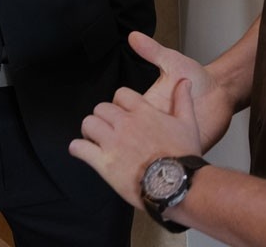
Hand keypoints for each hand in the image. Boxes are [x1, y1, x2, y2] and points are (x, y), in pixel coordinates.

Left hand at [70, 78, 200, 207]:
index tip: (122, 112)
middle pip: (101, 108)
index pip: (120, 94)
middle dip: (103, 117)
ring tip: (95, 139)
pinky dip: (78, 148)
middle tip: (108, 129)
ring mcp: (113, 143)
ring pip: (88, 123)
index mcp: (143, 112)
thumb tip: (184, 82)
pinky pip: (80, 148)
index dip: (119, 102)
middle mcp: (125, 123)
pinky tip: (83, 151)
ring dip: (90, 130)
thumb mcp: (188, 123)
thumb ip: (183, 100)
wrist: (177, 184)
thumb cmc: (183, 155)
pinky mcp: (104, 163)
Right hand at [130, 31, 235, 151]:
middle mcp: (153, 124)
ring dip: (144, 151)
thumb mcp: (173, 62)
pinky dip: (166, 159)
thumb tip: (133, 35)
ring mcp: (166, 138)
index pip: (120, 113)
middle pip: (128, 136)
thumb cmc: (198, 78)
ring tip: (149, 145)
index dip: (117, 114)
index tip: (118, 113)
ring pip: (146, 152)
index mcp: (146, 105)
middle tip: (130, 134)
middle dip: (124, 137)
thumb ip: (153, 51)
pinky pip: (169, 159)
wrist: (222, 93)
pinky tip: (167, 152)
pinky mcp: (181, 148)